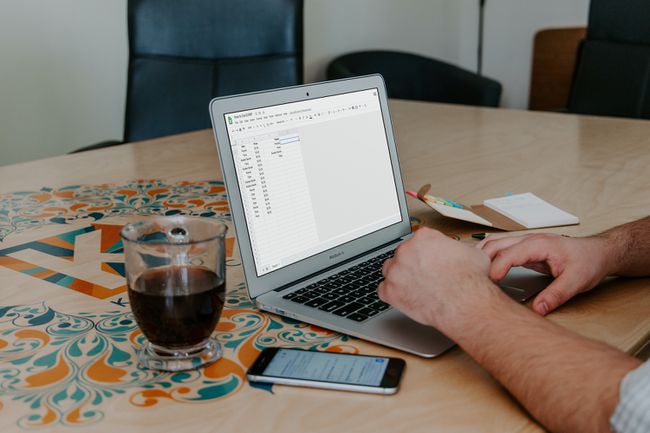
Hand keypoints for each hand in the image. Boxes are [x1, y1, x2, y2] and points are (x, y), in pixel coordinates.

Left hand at [378, 228, 496, 332]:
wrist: (465, 303)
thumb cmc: (470, 280)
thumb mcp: (471, 253)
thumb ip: (457, 249)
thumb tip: (460, 251)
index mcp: (423, 237)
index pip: (418, 241)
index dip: (424, 252)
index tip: (428, 260)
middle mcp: (406, 250)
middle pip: (402, 254)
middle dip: (411, 264)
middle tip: (422, 276)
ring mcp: (396, 270)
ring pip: (390, 270)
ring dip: (399, 277)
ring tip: (412, 286)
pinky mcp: (390, 290)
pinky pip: (383, 290)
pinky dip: (392, 294)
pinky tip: (402, 297)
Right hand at [477, 233, 613, 314]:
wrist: (598, 252)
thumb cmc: (589, 261)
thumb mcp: (577, 281)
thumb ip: (556, 295)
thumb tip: (538, 309)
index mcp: (540, 244)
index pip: (510, 253)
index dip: (497, 267)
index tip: (489, 282)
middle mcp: (530, 239)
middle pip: (496, 244)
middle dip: (481, 259)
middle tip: (473, 279)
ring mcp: (526, 243)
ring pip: (495, 243)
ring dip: (481, 255)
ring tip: (471, 272)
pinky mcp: (524, 249)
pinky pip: (500, 248)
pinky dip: (488, 255)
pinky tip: (482, 266)